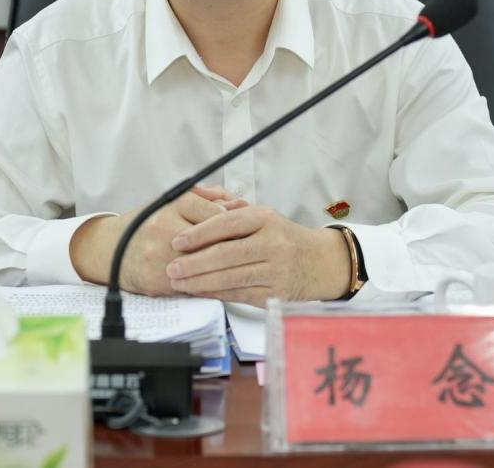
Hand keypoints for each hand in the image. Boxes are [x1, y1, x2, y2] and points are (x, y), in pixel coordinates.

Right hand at [68, 186, 245, 294]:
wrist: (111, 249)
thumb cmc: (148, 224)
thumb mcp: (175, 202)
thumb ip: (209, 198)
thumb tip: (240, 204)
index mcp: (172, 205)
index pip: (216, 214)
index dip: (235, 224)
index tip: (246, 229)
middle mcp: (164, 228)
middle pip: (213, 240)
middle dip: (236, 247)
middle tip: (251, 252)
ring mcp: (160, 255)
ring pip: (205, 266)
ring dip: (226, 269)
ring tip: (241, 268)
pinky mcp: (158, 280)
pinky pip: (193, 285)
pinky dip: (210, 285)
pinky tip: (223, 284)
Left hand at [164, 205, 351, 306]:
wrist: (322, 262)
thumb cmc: (285, 237)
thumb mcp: (264, 216)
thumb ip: (231, 211)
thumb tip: (193, 199)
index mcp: (266, 219)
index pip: (227, 224)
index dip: (199, 233)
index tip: (177, 241)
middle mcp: (272, 243)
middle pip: (226, 254)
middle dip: (194, 263)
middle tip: (171, 267)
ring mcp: (276, 270)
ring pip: (230, 277)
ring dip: (200, 282)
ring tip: (178, 282)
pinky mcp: (276, 293)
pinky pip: (239, 294)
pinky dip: (216, 294)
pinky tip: (199, 291)